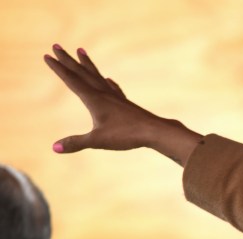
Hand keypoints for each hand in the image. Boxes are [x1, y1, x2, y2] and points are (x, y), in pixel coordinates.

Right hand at [44, 44, 200, 164]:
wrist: (155, 131)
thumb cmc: (127, 135)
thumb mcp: (98, 140)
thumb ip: (76, 143)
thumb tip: (54, 148)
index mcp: (94, 99)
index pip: (71, 80)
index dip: (58, 68)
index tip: (47, 55)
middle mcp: (104, 94)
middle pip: (82, 72)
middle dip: (67, 59)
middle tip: (56, 45)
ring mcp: (116, 97)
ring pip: (97, 76)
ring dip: (86, 64)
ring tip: (80, 51)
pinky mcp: (125, 103)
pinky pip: (113, 88)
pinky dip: (107, 82)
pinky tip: (108, 79)